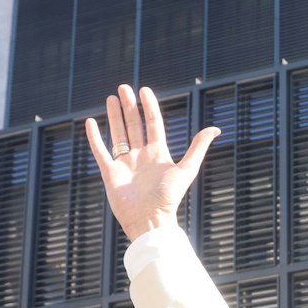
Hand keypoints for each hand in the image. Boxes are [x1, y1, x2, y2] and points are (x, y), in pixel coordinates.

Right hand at [86, 84, 220, 240]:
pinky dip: (95, 137)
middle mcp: (141, 156)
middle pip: (134, 125)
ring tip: (110, 98)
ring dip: (114, 116)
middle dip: (129, 106)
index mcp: (158, 153)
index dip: (149, 106)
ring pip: (118, 134)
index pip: (152, 123)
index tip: (144, 90)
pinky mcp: (110, 173)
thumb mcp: (187, 169)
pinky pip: (101, 151)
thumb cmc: (169, 197)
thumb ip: (198, 147)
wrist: (149, 219)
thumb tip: (216, 128)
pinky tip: (90, 122)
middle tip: (123, 87)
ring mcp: (125, 163)